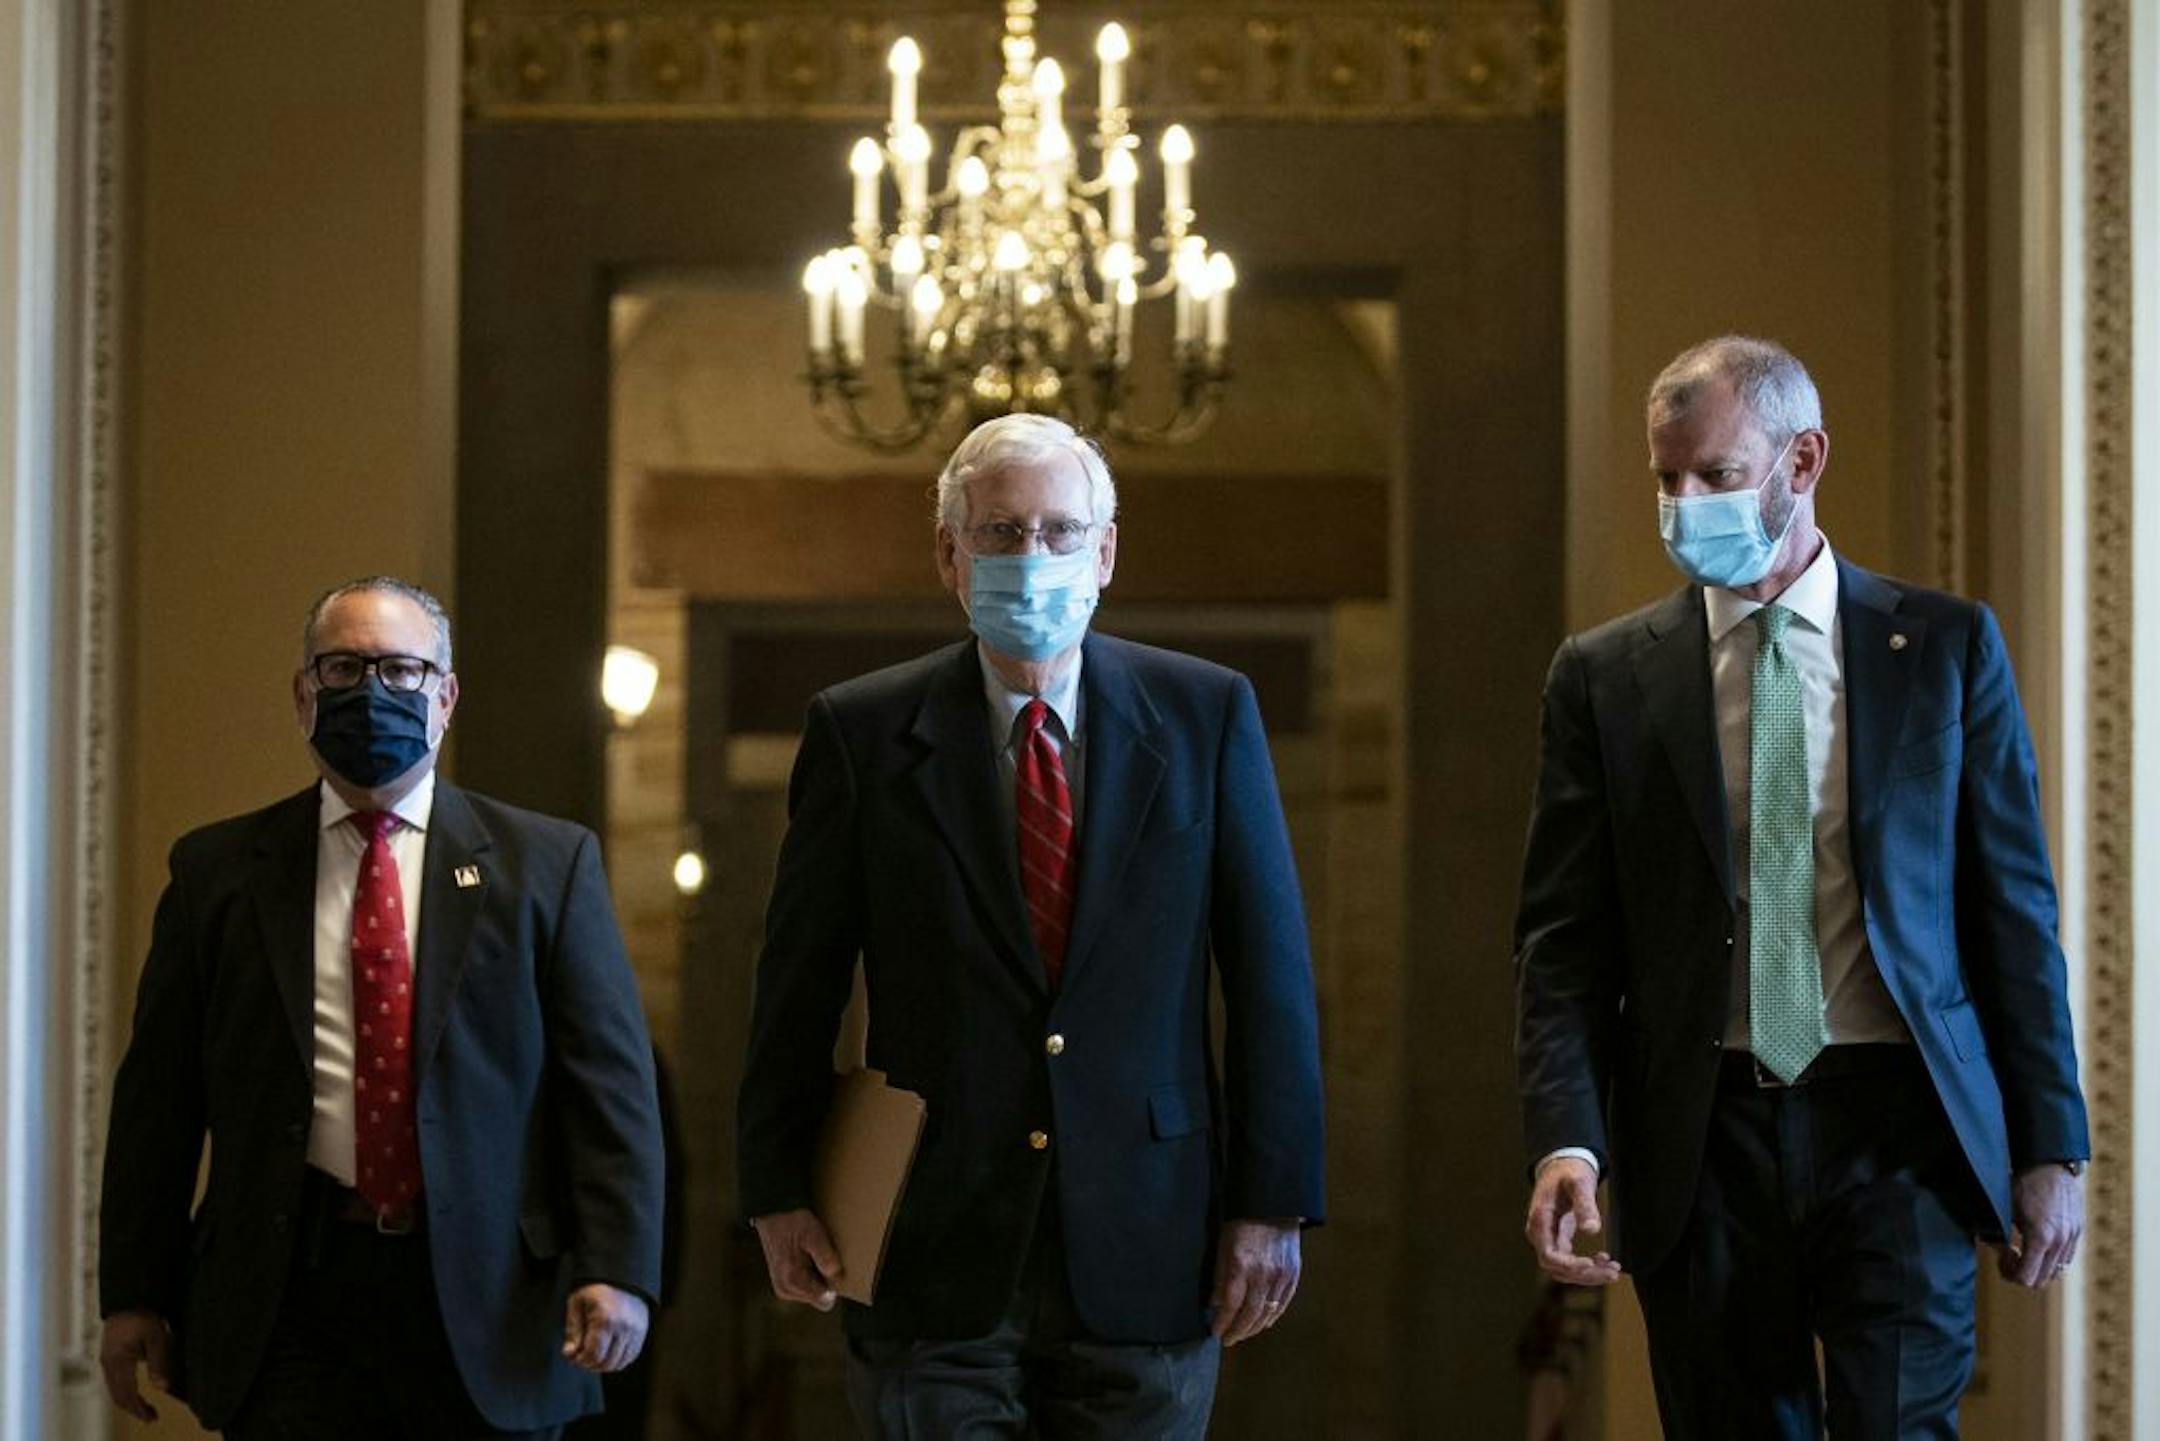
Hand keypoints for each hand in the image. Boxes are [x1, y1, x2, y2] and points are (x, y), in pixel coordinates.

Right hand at [98, 1310, 172, 1421]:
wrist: (127, 1298)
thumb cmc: (143, 1316)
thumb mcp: (157, 1337)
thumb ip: (158, 1363)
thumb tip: (163, 1388)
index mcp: (118, 1361)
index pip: (127, 1393)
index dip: (139, 1408)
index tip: (152, 1417)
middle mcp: (108, 1364)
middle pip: (118, 1395)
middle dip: (134, 1409)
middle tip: (152, 1417)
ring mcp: (106, 1361)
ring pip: (114, 1390)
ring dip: (128, 1402)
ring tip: (145, 1409)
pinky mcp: (108, 1357)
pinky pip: (113, 1381)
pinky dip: (123, 1392)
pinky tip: (135, 1394)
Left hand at [561, 1284, 649, 1372]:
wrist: (621, 1273)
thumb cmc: (595, 1287)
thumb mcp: (577, 1303)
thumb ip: (573, 1330)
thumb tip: (569, 1354)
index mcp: (605, 1319)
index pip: (593, 1355)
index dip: (580, 1360)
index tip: (573, 1355)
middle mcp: (623, 1327)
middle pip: (606, 1362)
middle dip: (591, 1364)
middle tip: (581, 1356)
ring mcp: (636, 1330)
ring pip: (620, 1363)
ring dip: (604, 1364)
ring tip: (594, 1354)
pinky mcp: (642, 1331)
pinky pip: (631, 1356)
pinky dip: (618, 1360)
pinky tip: (608, 1352)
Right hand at [750, 1208, 841, 1311]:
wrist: (771, 1216)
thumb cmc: (793, 1224)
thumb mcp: (813, 1234)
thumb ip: (825, 1256)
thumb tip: (835, 1274)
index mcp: (793, 1281)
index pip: (825, 1301)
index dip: (835, 1286)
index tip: (834, 1267)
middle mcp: (786, 1290)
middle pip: (820, 1299)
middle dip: (826, 1282)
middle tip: (822, 1257)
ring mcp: (783, 1289)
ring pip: (814, 1294)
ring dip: (819, 1278)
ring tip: (814, 1256)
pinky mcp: (784, 1285)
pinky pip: (807, 1289)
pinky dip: (812, 1277)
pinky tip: (809, 1259)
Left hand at [1210, 1218, 1300, 1346]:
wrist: (1274, 1206)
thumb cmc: (1242, 1224)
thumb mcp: (1223, 1246)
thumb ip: (1220, 1277)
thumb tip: (1216, 1304)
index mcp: (1241, 1266)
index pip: (1231, 1305)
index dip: (1223, 1322)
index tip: (1216, 1332)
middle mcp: (1263, 1274)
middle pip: (1250, 1314)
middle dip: (1238, 1331)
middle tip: (1228, 1340)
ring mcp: (1281, 1276)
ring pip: (1268, 1313)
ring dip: (1254, 1328)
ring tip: (1243, 1334)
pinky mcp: (1294, 1275)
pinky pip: (1283, 1304)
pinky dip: (1272, 1317)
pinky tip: (1263, 1323)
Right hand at [1524, 1157, 1620, 1285]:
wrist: (1561, 1164)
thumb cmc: (1569, 1171)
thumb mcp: (1579, 1182)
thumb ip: (1585, 1205)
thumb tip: (1592, 1230)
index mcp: (1540, 1220)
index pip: (1549, 1255)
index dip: (1569, 1265)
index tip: (1590, 1263)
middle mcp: (1540, 1234)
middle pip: (1557, 1268)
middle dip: (1584, 1275)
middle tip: (1612, 1273)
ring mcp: (1548, 1238)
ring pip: (1563, 1270)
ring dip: (1588, 1275)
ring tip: (1613, 1271)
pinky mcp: (1558, 1239)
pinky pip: (1569, 1261)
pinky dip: (1587, 1267)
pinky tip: (1605, 1260)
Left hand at [1996, 1163, 2083, 1287]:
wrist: (2050, 1164)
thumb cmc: (2024, 1184)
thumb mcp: (2005, 1210)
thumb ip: (2000, 1235)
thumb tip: (1993, 1248)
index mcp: (2041, 1238)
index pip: (2027, 1278)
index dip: (2009, 1274)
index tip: (2002, 1257)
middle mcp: (2060, 1242)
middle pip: (2042, 1280)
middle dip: (2022, 1273)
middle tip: (2009, 1257)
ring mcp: (2072, 1238)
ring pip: (2056, 1272)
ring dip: (2038, 1267)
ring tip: (2023, 1250)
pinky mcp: (2078, 1232)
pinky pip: (2066, 1258)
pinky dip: (2051, 1259)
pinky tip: (2037, 1243)